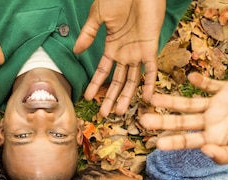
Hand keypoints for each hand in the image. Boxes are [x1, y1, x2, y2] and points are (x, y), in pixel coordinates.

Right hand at [75, 0, 165, 116]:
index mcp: (112, 46)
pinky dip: (150, 83)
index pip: (103, 71)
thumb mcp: (98, 16)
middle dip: (110, 98)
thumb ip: (88, 34)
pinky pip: (151, 70)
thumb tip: (76, 51)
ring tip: (119, 112)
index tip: (88, 98)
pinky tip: (146, 98)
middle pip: (118, 81)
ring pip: (132, 80)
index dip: (96, 85)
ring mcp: (138, 52)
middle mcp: (125, 53)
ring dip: (126, 96)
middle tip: (104, 114)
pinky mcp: (151, 47)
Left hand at [141, 73, 227, 163]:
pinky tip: (191, 77)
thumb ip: (225, 154)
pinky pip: (210, 85)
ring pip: (189, 103)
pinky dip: (201, 81)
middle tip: (143, 120)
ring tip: (153, 97)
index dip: (172, 141)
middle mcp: (208, 121)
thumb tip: (206, 152)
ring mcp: (215, 105)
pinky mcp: (226, 90)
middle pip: (181, 121)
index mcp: (211, 138)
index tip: (156, 144)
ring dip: (172, 100)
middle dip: (163, 120)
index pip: (187, 141)